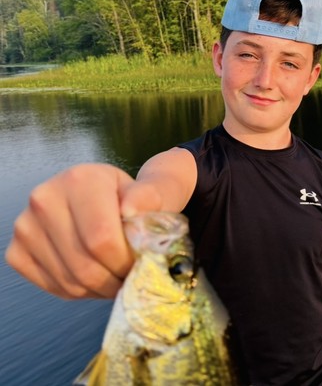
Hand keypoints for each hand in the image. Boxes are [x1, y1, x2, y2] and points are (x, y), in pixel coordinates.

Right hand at [4, 163, 162, 299]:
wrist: (113, 196)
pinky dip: (80, 291)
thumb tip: (132, 209)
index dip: (124, 262)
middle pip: (84, 264)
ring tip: (116, 276)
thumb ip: (150, 197)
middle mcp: (45, 199)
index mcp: (80, 180)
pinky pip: (53, 286)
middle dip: (114, 280)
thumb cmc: (136, 199)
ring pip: (69, 280)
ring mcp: (26, 226)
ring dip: (99, 289)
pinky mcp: (18, 250)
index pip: (101, 239)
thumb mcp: (153, 191)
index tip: (140, 267)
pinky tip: (96, 276)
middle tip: (130, 278)